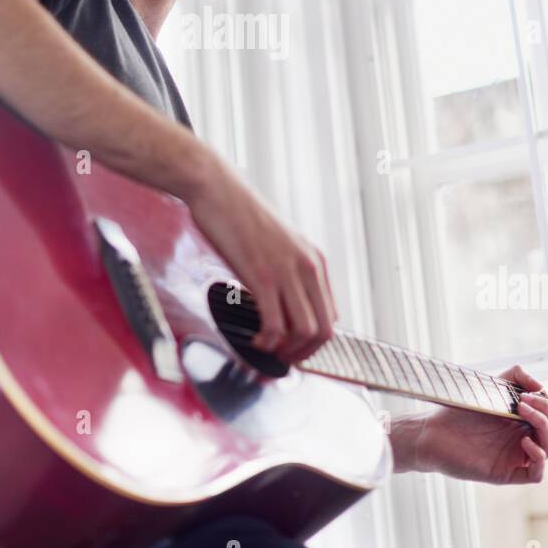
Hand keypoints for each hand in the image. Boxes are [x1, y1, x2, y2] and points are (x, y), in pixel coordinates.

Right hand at [185, 152, 338, 362]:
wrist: (217, 188)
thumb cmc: (238, 215)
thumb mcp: (276, 244)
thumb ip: (286, 270)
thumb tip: (280, 301)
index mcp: (314, 260)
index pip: (330, 315)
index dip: (313, 341)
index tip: (292, 348)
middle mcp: (307, 266)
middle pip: (324, 329)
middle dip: (304, 353)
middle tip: (282, 359)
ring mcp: (286, 271)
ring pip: (305, 331)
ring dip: (287, 352)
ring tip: (267, 351)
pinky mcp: (262, 275)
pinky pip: (276, 325)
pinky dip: (268, 342)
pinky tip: (256, 341)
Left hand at [416, 363, 547, 484]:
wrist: (433, 430)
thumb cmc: (460, 410)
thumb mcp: (491, 386)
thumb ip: (516, 377)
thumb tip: (541, 386)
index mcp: (524, 421)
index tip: (536, 394)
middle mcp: (524, 439)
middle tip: (529, 402)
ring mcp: (516, 456)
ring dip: (545, 429)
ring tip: (522, 413)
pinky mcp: (506, 472)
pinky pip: (537, 474)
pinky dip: (538, 457)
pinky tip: (523, 441)